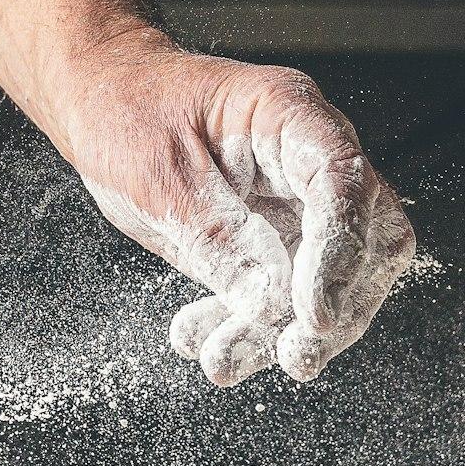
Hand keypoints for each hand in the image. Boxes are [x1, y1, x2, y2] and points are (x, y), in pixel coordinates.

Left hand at [60, 29, 415, 385]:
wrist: (97, 105)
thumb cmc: (126, 111)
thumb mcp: (159, 175)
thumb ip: (218, 237)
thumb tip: (271, 304)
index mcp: (287, 117)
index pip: (343, 183)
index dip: (341, 253)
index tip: (314, 313)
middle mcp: (304, 162)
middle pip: (367, 241)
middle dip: (337, 310)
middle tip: (294, 356)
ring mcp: (292, 206)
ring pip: (327, 284)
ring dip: (282, 333)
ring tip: (223, 360)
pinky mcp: (269, 243)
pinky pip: (278, 297)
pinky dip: (245, 328)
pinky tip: (199, 340)